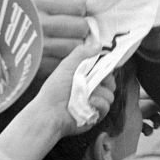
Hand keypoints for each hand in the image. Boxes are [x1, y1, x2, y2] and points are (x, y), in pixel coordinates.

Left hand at [0, 42, 114, 159]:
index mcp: (85, 78)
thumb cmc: (55, 89)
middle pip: (110, 83)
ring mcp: (93, 103)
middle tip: (95, 81)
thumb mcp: (67, 66)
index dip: (106, 68)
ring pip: (110, 95)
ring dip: (100, 94)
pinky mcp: (95, 115)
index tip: (104, 67)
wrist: (49, 113)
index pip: (104, 70)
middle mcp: (91, 90)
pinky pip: (106, 107)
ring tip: (87, 95)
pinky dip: (99, 104)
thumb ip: (82, 53)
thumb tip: (99, 44)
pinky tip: (89, 103)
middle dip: (106, 81)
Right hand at [30, 0, 90, 81]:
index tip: (77, 11)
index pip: (78, 4)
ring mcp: (39, 47)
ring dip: (77, 45)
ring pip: (77, 47)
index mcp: (37, 3)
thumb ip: (61, 0)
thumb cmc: (22, 20)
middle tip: (76, 30)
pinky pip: (66, 62)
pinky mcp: (39, 66)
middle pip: (81, 26)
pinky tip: (59, 55)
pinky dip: (67, 59)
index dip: (81, 9)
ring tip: (68, 42)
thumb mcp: (36, 4)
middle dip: (82, 28)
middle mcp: (38, 24)